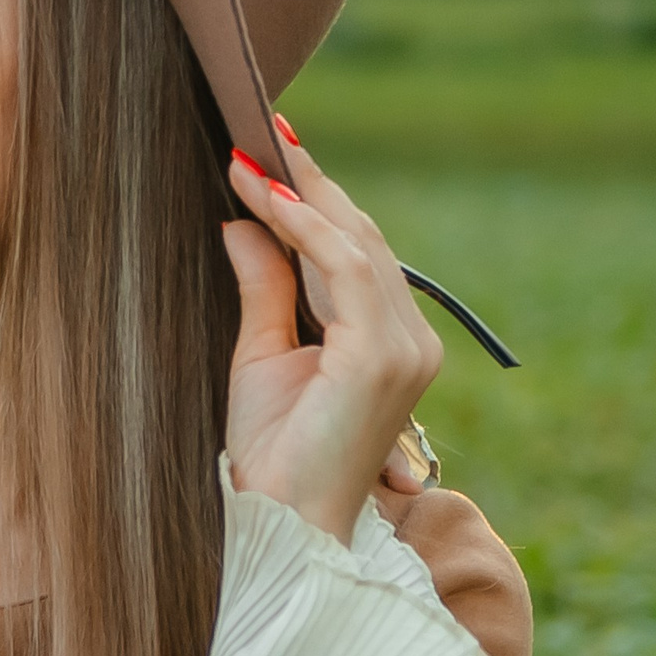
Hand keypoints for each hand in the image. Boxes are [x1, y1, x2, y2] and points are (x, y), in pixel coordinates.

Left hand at [220, 124, 444, 539]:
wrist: (284, 522)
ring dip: (300, 195)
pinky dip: (303, 228)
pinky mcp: (383, 356)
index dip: (316, 200)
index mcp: (393, 341)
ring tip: (250, 157)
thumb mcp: (261, 353)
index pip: (358, 253)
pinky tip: (266, 199)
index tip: (268, 152)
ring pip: (356, 244)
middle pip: (362, 238)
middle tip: (260, 134)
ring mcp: (405, 348)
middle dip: (310, 182)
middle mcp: (414, 340)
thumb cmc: (274, 452)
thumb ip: (263, 287)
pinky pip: (344, 269)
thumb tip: (241, 222)